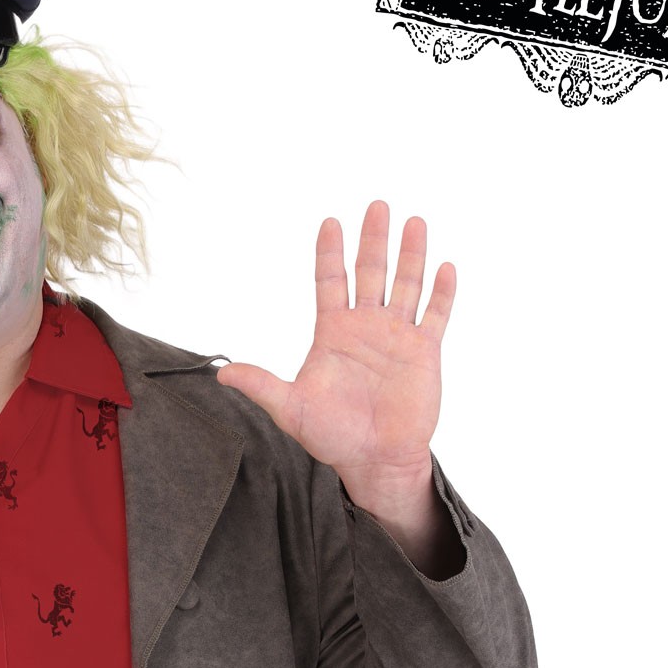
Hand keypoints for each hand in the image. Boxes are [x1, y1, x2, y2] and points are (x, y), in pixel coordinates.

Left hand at [216, 202, 452, 495]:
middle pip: (370, 272)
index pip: (330, 281)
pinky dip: (441, 293)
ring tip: (413, 222)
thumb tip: (222, 373)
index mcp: (334, 333)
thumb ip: (261, 386)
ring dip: (411, 254)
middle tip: (376, 205)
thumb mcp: (290, 409)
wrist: (374, 461)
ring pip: (406, 284)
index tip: (330, 222)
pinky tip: (445, 267)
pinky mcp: (424, 353)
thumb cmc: (332, 437)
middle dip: (373, 240)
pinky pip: (435, 315)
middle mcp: (366, 327)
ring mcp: (397, 337)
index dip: (330, 253)